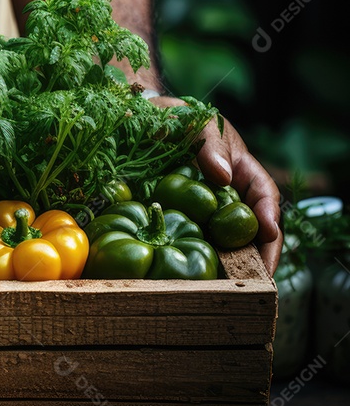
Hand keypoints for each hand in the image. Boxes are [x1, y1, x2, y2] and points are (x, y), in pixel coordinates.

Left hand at [151, 97, 282, 275]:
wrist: (136, 123)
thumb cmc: (173, 117)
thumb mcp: (194, 121)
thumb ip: (209, 143)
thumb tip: (222, 176)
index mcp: (239, 171)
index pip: (264, 197)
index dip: (269, 218)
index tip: (268, 235)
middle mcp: (225, 198)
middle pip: (248, 232)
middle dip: (255, 258)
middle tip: (254, 282)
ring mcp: (201, 214)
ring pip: (220, 245)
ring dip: (223, 267)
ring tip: (222, 289)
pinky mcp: (176, 222)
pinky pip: (186, 244)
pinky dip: (189, 262)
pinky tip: (184, 280)